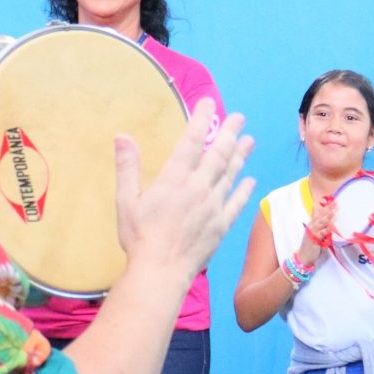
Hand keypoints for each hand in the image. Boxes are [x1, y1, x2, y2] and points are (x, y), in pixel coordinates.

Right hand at [113, 98, 253, 285]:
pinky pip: (237, 203)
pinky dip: (244, 189)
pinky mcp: (222, 225)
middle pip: (218, 154)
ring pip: (231, 174)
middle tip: (240, 117)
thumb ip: (128, 167)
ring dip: (241, 156)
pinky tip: (250, 179)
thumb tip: (122, 136)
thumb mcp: (126, 200)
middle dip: (230, 133)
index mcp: (174, 179)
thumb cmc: (138, 236)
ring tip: (250, 140)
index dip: (201, 119)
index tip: (210, 103)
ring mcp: (213, 206)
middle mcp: (198, 188)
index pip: (191, 141)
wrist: (160, 270)